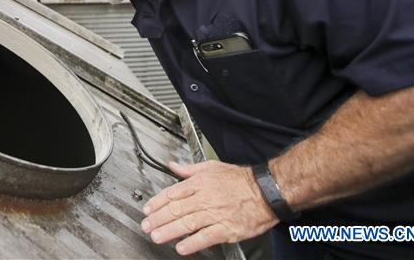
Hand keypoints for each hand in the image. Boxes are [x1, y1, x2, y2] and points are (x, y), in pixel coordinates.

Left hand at [141, 161, 277, 254]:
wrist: (266, 191)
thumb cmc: (240, 180)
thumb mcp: (212, 167)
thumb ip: (189, 169)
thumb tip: (173, 166)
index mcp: (200, 183)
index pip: (173, 193)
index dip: (157, 202)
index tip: (147, 209)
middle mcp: (205, 198)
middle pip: (176, 209)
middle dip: (158, 219)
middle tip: (146, 225)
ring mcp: (216, 214)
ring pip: (187, 223)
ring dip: (170, 231)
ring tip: (157, 237)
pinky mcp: (227, 229)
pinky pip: (206, 237)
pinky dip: (193, 243)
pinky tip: (182, 247)